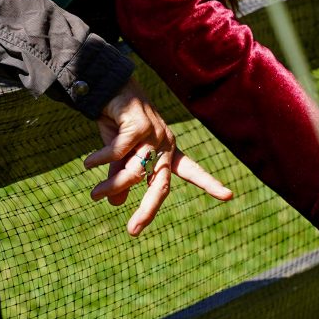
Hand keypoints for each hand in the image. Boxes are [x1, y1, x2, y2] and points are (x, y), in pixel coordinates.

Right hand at [85, 79, 231, 234]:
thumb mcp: (121, 154)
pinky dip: (101, 160)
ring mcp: (154, 133)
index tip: (229, 196)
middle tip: (133, 231)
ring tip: (93, 195)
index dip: (209, 183)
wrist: (108, 87)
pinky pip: (118, 152)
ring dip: (111, 185)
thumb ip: (122, 176)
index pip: (191, 170)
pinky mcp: (139, 125)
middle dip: (148, 209)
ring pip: (134, 171)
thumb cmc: (118, 122)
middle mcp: (165, 142)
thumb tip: (116, 204)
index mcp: (167, 150)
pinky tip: (88, 164)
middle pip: (161, 184)